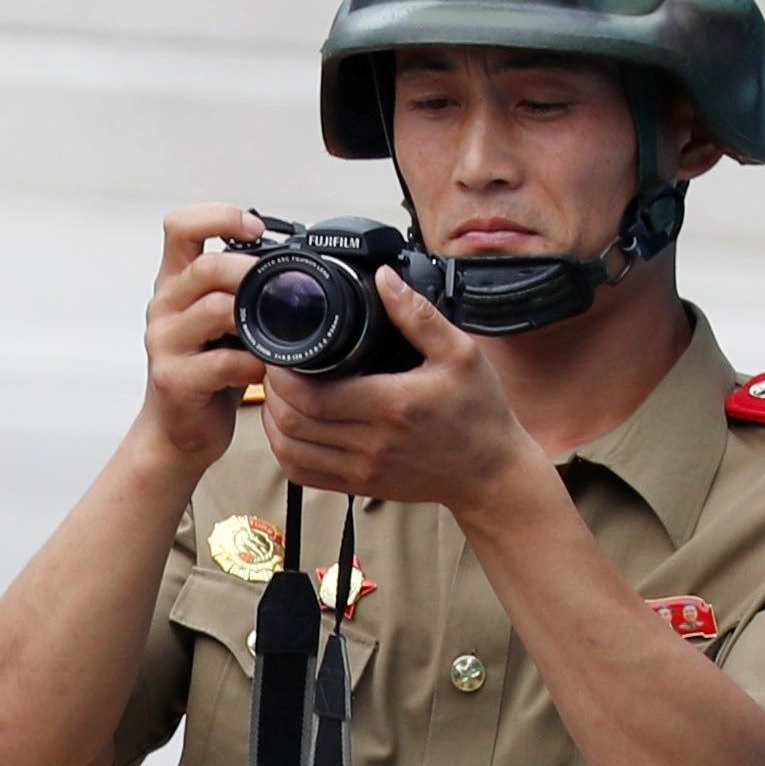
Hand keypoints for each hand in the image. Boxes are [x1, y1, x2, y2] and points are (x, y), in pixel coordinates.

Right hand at [130, 207, 268, 471]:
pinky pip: (221, 362)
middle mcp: (164, 306)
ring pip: (213, 310)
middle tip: (282, 285)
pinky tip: (267, 368)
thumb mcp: (222, 320)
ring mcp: (165, 344)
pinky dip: (253, 363)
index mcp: (176, 282)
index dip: (218, 216)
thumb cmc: (208, 371)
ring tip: (278, 329)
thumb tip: (296, 260)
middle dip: (250, 271)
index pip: (180, 226)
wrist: (178, 429)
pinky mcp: (174, 380)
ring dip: (255, 317)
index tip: (255, 228)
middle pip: (204, 267)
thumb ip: (242, 288)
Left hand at [256, 267, 547, 517]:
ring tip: (279, 393)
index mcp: (393, 405)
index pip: (314, 395)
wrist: (490, 472)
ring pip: (291, 450)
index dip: (284, 375)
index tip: (281, 353)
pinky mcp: (360, 486)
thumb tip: (383, 279)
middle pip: (294, 421)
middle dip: (273, 391)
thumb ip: (418, 315)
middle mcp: (373, 443)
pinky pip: (303, 475)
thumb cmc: (478, 413)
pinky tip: (289, 427)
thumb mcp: (460, 353)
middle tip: (275, 367)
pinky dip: (285, 450)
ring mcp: (364, 470)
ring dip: (273, 420)